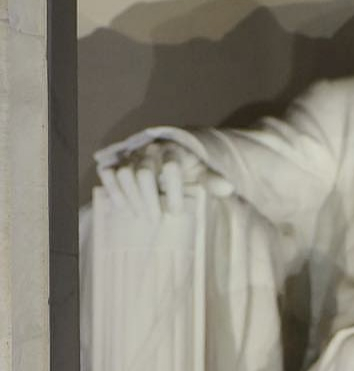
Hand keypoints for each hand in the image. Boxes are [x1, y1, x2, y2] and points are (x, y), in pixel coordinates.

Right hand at [96, 140, 230, 218]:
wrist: (167, 152)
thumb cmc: (187, 166)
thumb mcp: (202, 171)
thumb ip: (213, 180)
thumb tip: (228, 188)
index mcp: (173, 151)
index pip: (171, 167)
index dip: (173, 191)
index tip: (176, 212)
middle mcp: (149, 150)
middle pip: (143, 172)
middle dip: (149, 198)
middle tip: (155, 220)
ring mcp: (131, 156)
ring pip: (124, 173)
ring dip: (130, 197)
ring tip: (139, 216)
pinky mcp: (117, 162)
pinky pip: (108, 173)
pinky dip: (113, 190)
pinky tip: (122, 208)